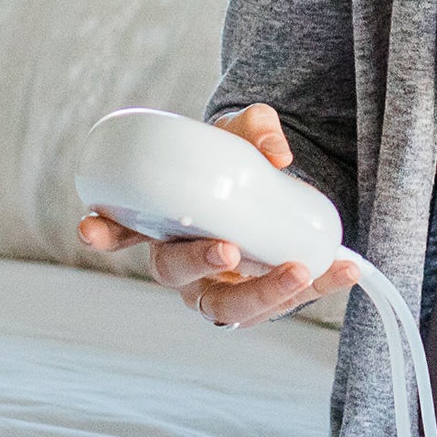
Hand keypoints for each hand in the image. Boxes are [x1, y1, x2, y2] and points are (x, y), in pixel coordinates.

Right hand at [75, 102, 358, 329]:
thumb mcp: (243, 134)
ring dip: (263, 294)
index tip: (88, 228)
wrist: (269, 188)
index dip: (104, 231)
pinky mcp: (259, 299)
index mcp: (162, 219)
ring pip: (228, 308)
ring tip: (299, 270)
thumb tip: (276, 151)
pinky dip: (319, 287)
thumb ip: (256, 128)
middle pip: (176, 273)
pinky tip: (348, 269)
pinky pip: (285, 302)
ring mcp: (218, 286)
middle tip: (228, 250)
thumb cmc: (236, 160)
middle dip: (198, 264)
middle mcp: (181, 259)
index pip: (122, 228)